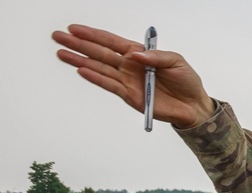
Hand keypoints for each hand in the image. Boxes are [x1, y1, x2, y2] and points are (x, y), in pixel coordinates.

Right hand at [52, 24, 215, 128]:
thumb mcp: (177, 62)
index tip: (74, 28)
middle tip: (59, 37)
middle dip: (79, 44)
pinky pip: (109, 85)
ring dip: (80, 60)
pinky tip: (81, 70)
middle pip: (100, 52)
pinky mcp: (130, 96)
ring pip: (99, 67)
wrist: (193, 106)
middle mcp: (130, 66)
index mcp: (140, 54)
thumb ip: (156, 56)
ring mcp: (127, 81)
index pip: (111, 41)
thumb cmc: (187, 82)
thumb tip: (136, 55)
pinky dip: (95, 78)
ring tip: (62, 53)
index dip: (93, 34)